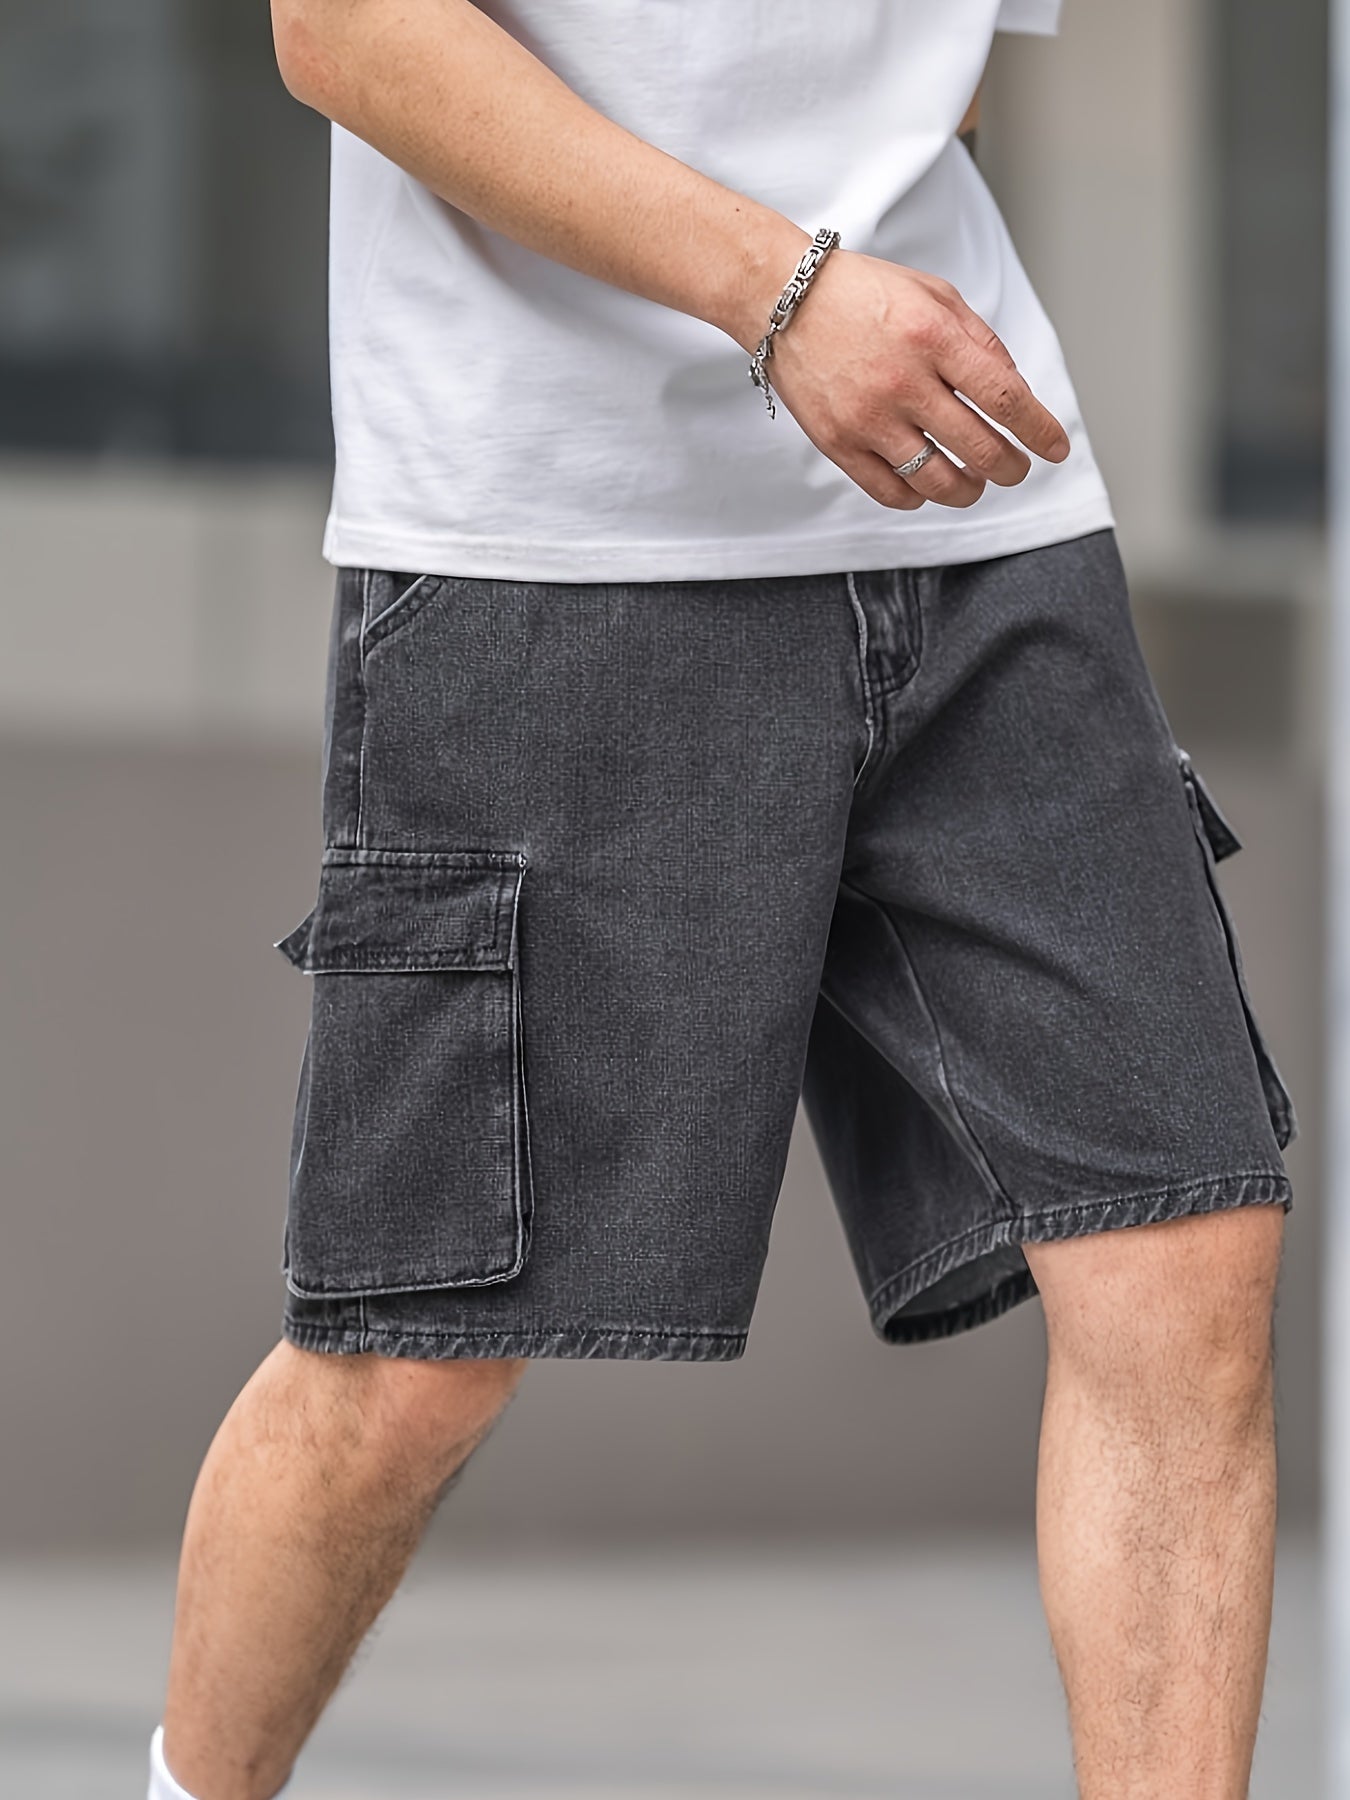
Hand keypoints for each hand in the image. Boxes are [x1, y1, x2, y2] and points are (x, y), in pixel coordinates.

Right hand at [763, 249, 1070, 510]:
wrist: (784, 299)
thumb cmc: (864, 294)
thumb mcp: (935, 296)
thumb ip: (981, 342)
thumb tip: (1015, 393)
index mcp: (934, 338)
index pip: (1006, 399)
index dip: (1040, 431)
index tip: (1055, 448)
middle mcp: (903, 383)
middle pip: (980, 449)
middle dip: (1011, 468)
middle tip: (1017, 469)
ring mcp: (868, 419)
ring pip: (937, 482)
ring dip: (969, 490)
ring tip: (975, 483)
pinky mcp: (838, 444)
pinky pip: (891, 492)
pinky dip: (919, 497)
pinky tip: (927, 485)